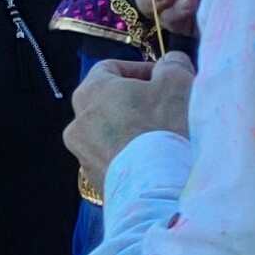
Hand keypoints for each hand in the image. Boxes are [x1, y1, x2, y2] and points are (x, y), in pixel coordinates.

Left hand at [68, 53, 195, 190]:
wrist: (157, 190)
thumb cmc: (164, 129)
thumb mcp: (177, 82)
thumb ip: (172, 64)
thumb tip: (169, 64)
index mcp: (90, 91)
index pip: (110, 68)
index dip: (139, 69)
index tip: (163, 78)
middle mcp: (78, 122)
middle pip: (108, 101)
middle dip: (137, 100)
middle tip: (167, 106)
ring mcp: (83, 154)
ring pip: (110, 132)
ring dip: (133, 129)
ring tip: (163, 135)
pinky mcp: (94, 180)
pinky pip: (113, 158)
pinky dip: (130, 154)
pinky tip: (155, 160)